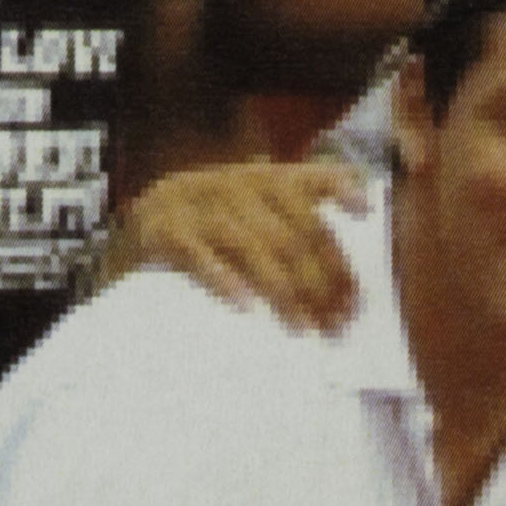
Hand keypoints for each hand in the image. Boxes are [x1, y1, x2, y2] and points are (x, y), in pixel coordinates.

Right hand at [118, 158, 365, 326]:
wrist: (142, 216)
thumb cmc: (217, 221)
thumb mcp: (261, 208)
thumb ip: (306, 223)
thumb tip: (359, 261)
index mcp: (266, 178)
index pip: (313, 193)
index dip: (340, 223)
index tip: (363, 259)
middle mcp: (237, 185)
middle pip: (290, 235)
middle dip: (320, 282)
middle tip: (339, 324)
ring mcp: (201, 206)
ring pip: (252, 247)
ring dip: (283, 291)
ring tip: (304, 328)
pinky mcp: (166, 230)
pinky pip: (198, 255)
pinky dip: (223, 280)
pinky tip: (246, 307)